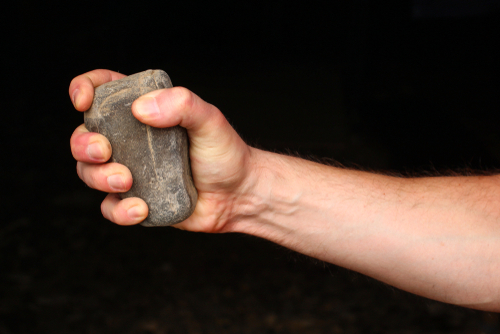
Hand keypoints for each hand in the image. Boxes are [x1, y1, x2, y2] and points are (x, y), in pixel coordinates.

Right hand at [69, 69, 253, 231]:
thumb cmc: (226, 154)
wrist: (239, 195)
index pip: (103, 91)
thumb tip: (142, 109)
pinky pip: (110, 208)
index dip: (84, 90)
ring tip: (127, 181)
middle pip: (83, 137)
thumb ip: (182, 104)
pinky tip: (142, 209)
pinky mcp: (137, 200)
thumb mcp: (210, 120)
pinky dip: (119, 210)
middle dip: (83, 144)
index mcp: (144, 112)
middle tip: (105, 151)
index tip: (82, 102)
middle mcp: (132, 141)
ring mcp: (132, 171)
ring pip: (90, 173)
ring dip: (99, 177)